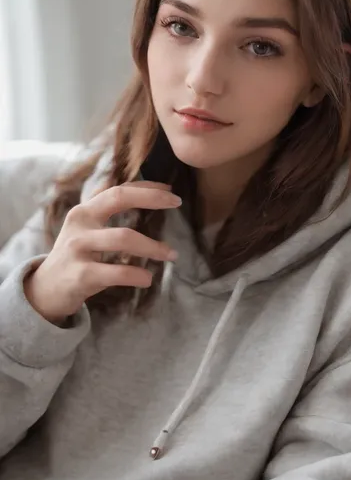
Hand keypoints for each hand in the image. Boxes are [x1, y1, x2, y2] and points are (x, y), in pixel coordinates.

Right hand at [24, 181, 180, 323]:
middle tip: (177, 202)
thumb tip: (148, 196)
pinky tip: (148, 279)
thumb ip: (108, 215)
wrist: (43, 292)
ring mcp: (78, 248)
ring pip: (123, 238)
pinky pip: (117, 272)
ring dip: (153, 246)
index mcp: (85, 211)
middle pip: (119, 198)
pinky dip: (137, 275)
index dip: (146, 187)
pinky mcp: (80, 275)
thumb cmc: (75, 258)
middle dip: (152, 197)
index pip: (118, 189)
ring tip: (172, 255)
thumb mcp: (86, 231)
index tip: (171, 189)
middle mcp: (80, 224)